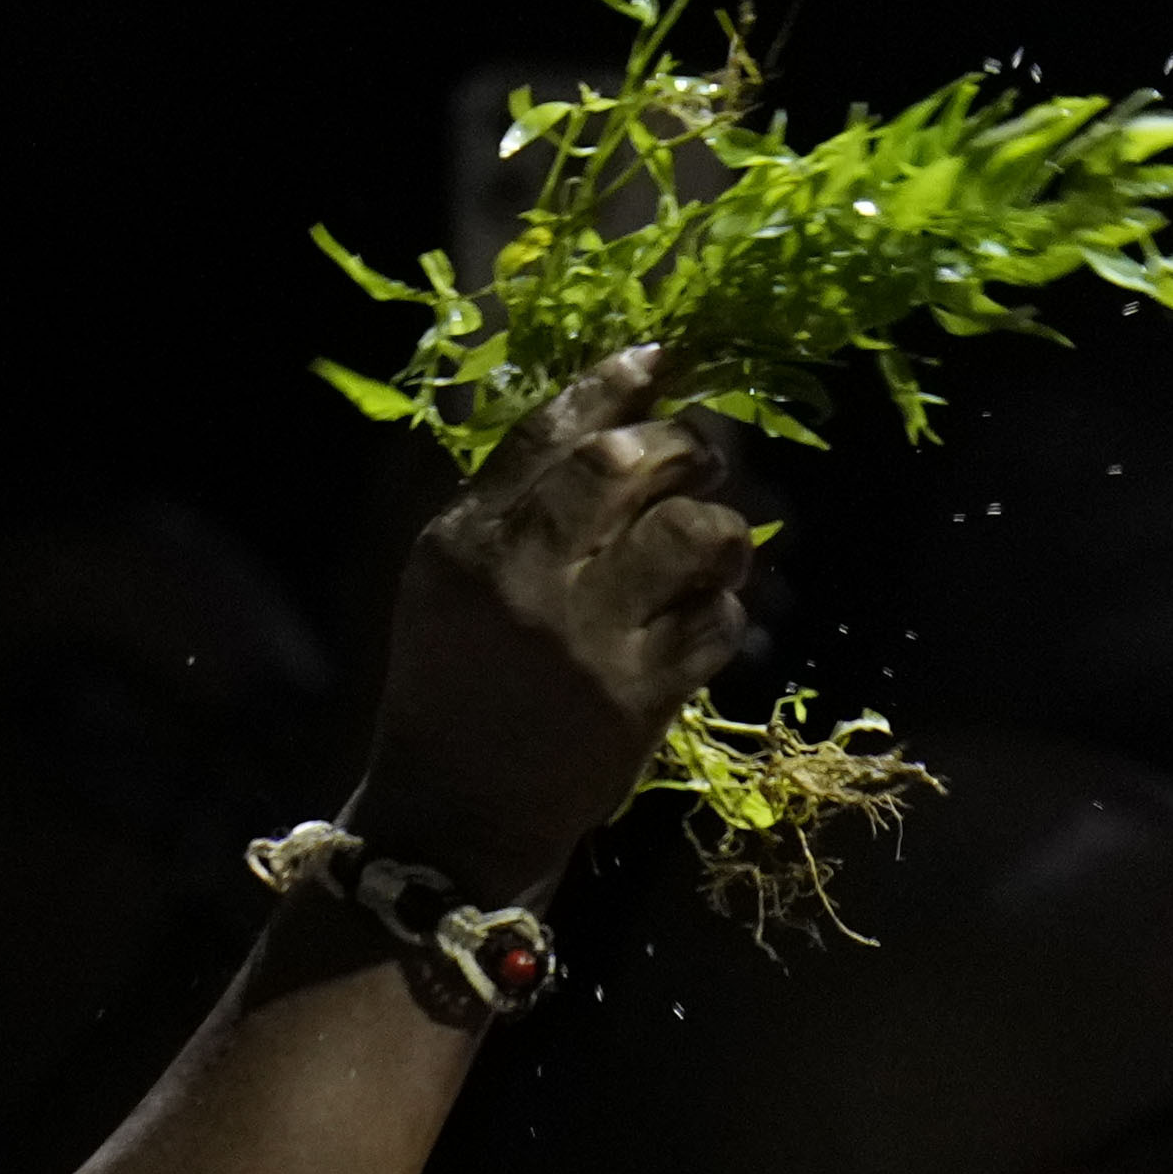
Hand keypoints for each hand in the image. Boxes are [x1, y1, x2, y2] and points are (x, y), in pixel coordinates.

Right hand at [353, 347, 754, 899]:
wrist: (454, 814)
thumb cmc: (454, 682)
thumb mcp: (449, 580)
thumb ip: (511, 502)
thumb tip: (606, 416)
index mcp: (466, 541)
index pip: (547, 430)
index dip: (613, 382)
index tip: (659, 359)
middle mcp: (525, 579)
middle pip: (626, 463)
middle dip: (684, 446)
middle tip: (702, 462)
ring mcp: (588, 639)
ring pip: (694, 536)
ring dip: (723, 530)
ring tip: (715, 546)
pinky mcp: (640, 699)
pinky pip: (718, 622)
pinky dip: (723, 612)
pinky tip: (699, 622)